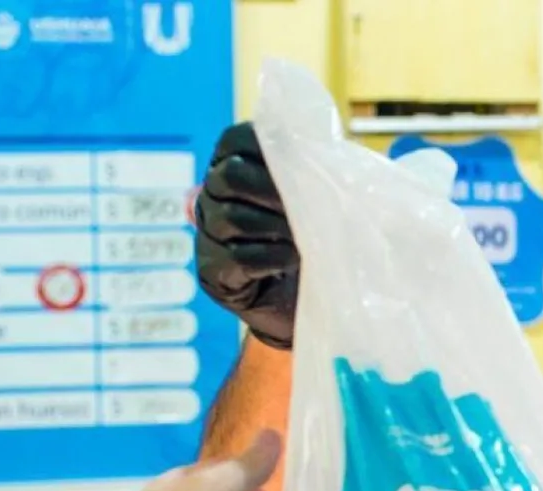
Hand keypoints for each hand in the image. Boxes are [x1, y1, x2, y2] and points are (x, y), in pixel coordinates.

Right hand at [195, 122, 300, 348]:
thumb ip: (314, 173)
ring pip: (233, 217)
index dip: (267, 145)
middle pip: (230, 177)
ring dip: (276, 226)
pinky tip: (292, 258)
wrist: (295, 298)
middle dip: (272, 189)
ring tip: (305, 236)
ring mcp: (209, 233)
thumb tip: (333, 155)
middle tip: (307, 205)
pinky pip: (238, 257)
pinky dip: (272, 256)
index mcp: (233, 166)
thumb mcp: (313, 200)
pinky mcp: (213, 270)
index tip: (300, 161)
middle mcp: (212, 195)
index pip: (236, 140)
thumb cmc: (307, 239)